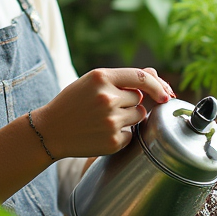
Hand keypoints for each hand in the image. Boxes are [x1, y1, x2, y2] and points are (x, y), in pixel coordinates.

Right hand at [33, 67, 174, 159]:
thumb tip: (155, 74)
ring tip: (104, 119)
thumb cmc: (72, 104)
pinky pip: (132, 134)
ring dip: (129, 117)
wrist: (50, 131)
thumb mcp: (92, 82)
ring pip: (139, 116)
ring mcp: (111, 121)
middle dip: (130, 102)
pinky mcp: (113, 141)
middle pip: (139, 98)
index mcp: (101, 78)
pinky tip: (102, 132)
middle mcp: (107, 98)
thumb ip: (123, 78)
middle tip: (107, 107)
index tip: (166, 93)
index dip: (158, 85)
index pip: (142, 77)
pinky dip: (122, 134)